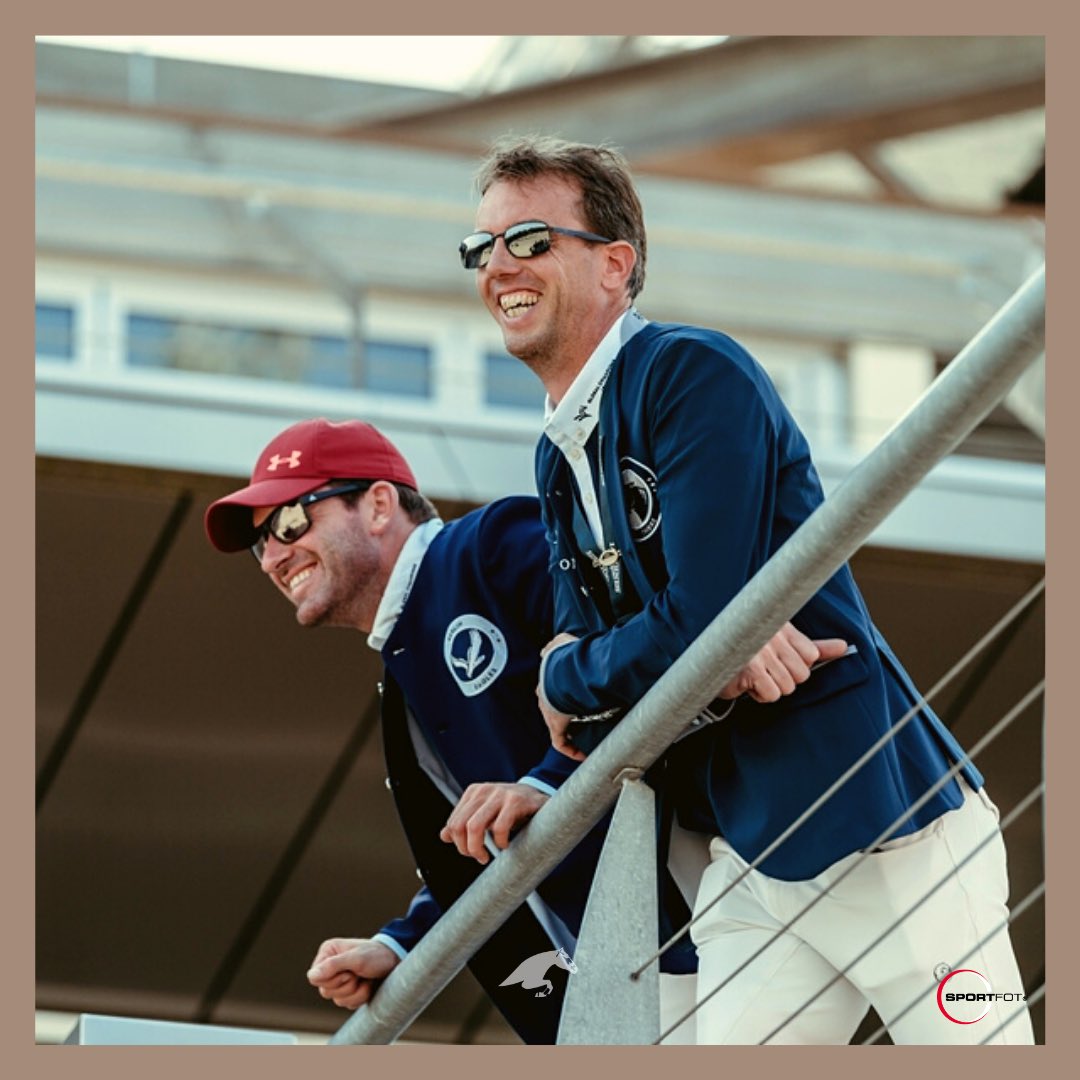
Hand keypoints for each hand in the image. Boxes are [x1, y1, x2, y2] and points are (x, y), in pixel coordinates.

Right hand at [306, 937, 398, 1009]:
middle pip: (325, 991)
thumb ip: (333, 966)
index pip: (315, 978)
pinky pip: (347, 1004)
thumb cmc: (377, 955)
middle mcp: (330, 966)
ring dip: (355, 992)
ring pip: (337, 1000)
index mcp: (328, 953)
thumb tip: (312, 976)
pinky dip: (360, 997)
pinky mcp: (348, 991)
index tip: (348, 970)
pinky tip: (368, 985)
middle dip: (347, 986)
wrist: (396, 961)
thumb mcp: (356, 958)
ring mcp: (339, 980)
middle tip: (359, 973)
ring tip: (365, 978)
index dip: (332, 979)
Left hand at [440, 782, 549, 862]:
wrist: (540, 798)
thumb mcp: (486, 814)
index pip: (453, 823)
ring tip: (487, 856)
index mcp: (474, 792)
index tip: (471, 853)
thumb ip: (465, 823)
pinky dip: (499, 842)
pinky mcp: (516, 801)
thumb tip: (444, 836)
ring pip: (474, 827)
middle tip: (479, 857)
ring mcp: (500, 794)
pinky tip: (505, 845)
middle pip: (460, 825)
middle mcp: (484, 790)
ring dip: (477, 848)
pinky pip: (499, 827)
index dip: (459, 844)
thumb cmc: (511, 809)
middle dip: (466, 848)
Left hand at [537, 633, 586, 760]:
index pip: (550, 690)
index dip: (562, 694)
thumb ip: (556, 643)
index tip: (574, 698)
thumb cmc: (565, 656)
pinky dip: (570, 749)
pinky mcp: (555, 726)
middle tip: (584, 716)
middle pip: (554, 708)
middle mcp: (544, 698)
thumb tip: (551, 646)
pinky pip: (561, 742)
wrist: (564, 671)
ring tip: (585, 735)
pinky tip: (582, 754)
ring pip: (558, 725)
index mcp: (546, 679)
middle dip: (567, 713)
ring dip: (570, 730)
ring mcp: (548, 713)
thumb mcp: (560, 642)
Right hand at [718, 623, 847, 702]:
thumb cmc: (751, 655)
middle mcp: (772, 636)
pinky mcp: (751, 669)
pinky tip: (748, 684)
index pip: (811, 655)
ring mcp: (760, 652)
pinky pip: (772, 694)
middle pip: (801, 674)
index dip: (797, 665)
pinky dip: (760, 694)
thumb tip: (844, 647)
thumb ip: (815, 648)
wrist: (710, 662)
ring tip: (755, 676)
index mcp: (782, 628)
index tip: (778, 661)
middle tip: (765, 670)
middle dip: (785, 678)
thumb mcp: (785, 645)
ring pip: (788, 686)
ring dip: (771, 687)